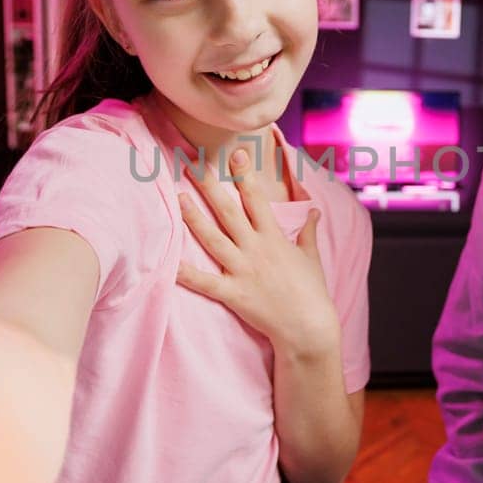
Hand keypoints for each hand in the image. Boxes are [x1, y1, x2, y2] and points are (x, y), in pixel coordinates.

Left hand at [175, 148, 340, 355]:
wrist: (308, 327)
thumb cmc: (311, 292)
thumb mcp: (312, 257)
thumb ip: (308, 231)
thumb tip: (314, 211)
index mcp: (273, 238)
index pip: (257, 200)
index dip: (245, 176)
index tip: (235, 155)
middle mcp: (256, 249)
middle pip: (229, 212)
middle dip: (211, 186)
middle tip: (193, 165)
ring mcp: (243, 271)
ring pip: (213, 239)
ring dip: (194, 218)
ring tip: (178, 197)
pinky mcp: (234, 294)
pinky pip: (205, 282)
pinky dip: (186, 274)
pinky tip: (169, 263)